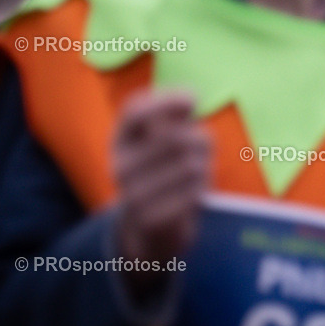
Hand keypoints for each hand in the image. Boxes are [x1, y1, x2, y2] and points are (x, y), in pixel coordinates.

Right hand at [112, 90, 208, 290]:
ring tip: (197, 173)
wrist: (150, 226)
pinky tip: (194, 193)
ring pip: (190, 166)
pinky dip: (202, 189)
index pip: (134, 111)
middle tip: (203, 149)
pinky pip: (193, 193)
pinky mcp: (149, 218)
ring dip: (205, 166)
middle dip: (201, 140)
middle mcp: (119, 165)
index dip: (165, 101)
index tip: (192, 100)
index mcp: (121, 140)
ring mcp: (131, 194)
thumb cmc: (167, 169)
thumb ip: (177, 116)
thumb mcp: (166, 139)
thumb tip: (189, 99)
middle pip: (177, 138)